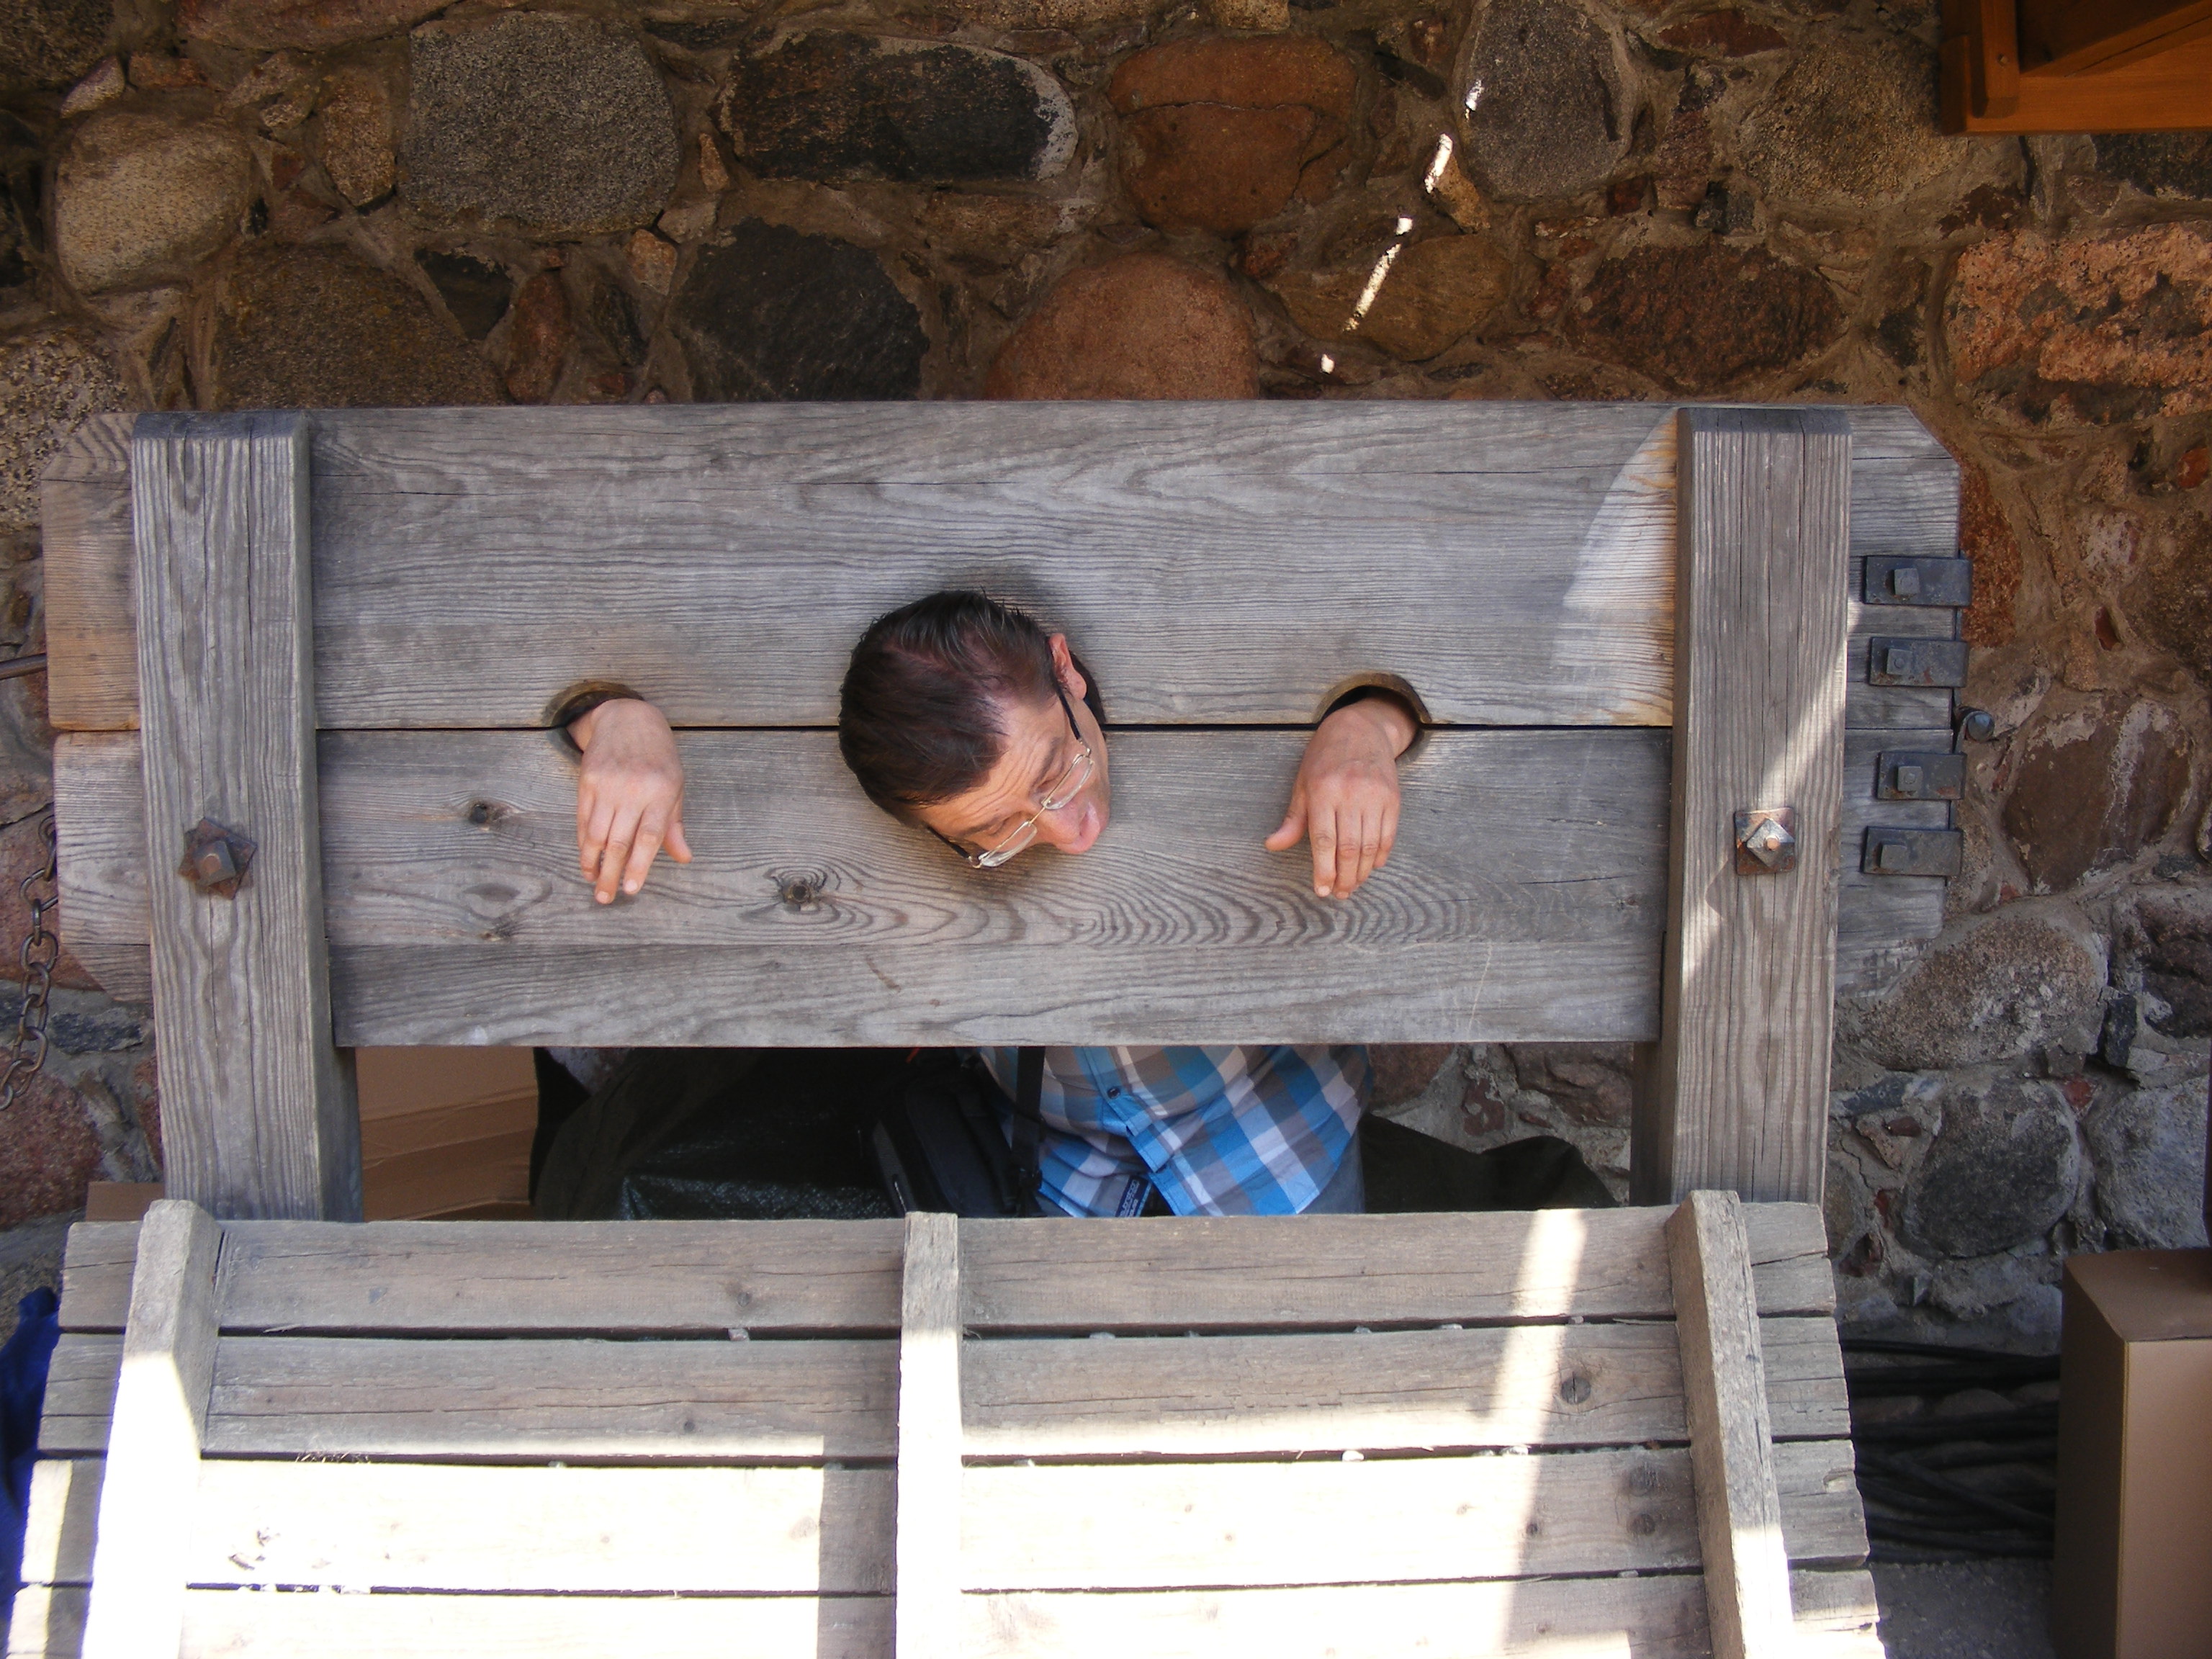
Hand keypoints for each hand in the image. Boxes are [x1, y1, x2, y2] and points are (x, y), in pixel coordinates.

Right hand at [572, 698, 691, 903]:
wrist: (629, 719)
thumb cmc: (659, 757)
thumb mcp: (675, 786)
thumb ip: (674, 824)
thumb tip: (683, 857)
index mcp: (660, 793)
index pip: (648, 838)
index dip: (639, 867)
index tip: (631, 890)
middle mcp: (633, 789)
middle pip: (619, 841)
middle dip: (611, 873)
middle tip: (606, 898)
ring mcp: (607, 784)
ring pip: (595, 833)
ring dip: (592, 862)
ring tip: (593, 882)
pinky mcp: (587, 780)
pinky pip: (582, 818)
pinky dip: (583, 842)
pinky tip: (586, 858)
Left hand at [1264, 695, 1415, 898]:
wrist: (1361, 729)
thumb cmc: (1324, 759)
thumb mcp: (1303, 784)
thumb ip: (1293, 819)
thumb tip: (1273, 845)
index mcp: (1324, 791)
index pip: (1324, 840)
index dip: (1323, 869)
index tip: (1321, 889)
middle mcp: (1351, 794)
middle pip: (1349, 848)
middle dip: (1343, 877)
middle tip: (1338, 894)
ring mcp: (1375, 796)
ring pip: (1370, 846)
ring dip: (1361, 872)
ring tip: (1351, 885)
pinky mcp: (1393, 798)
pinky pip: (1388, 835)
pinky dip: (1380, 855)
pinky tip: (1371, 867)